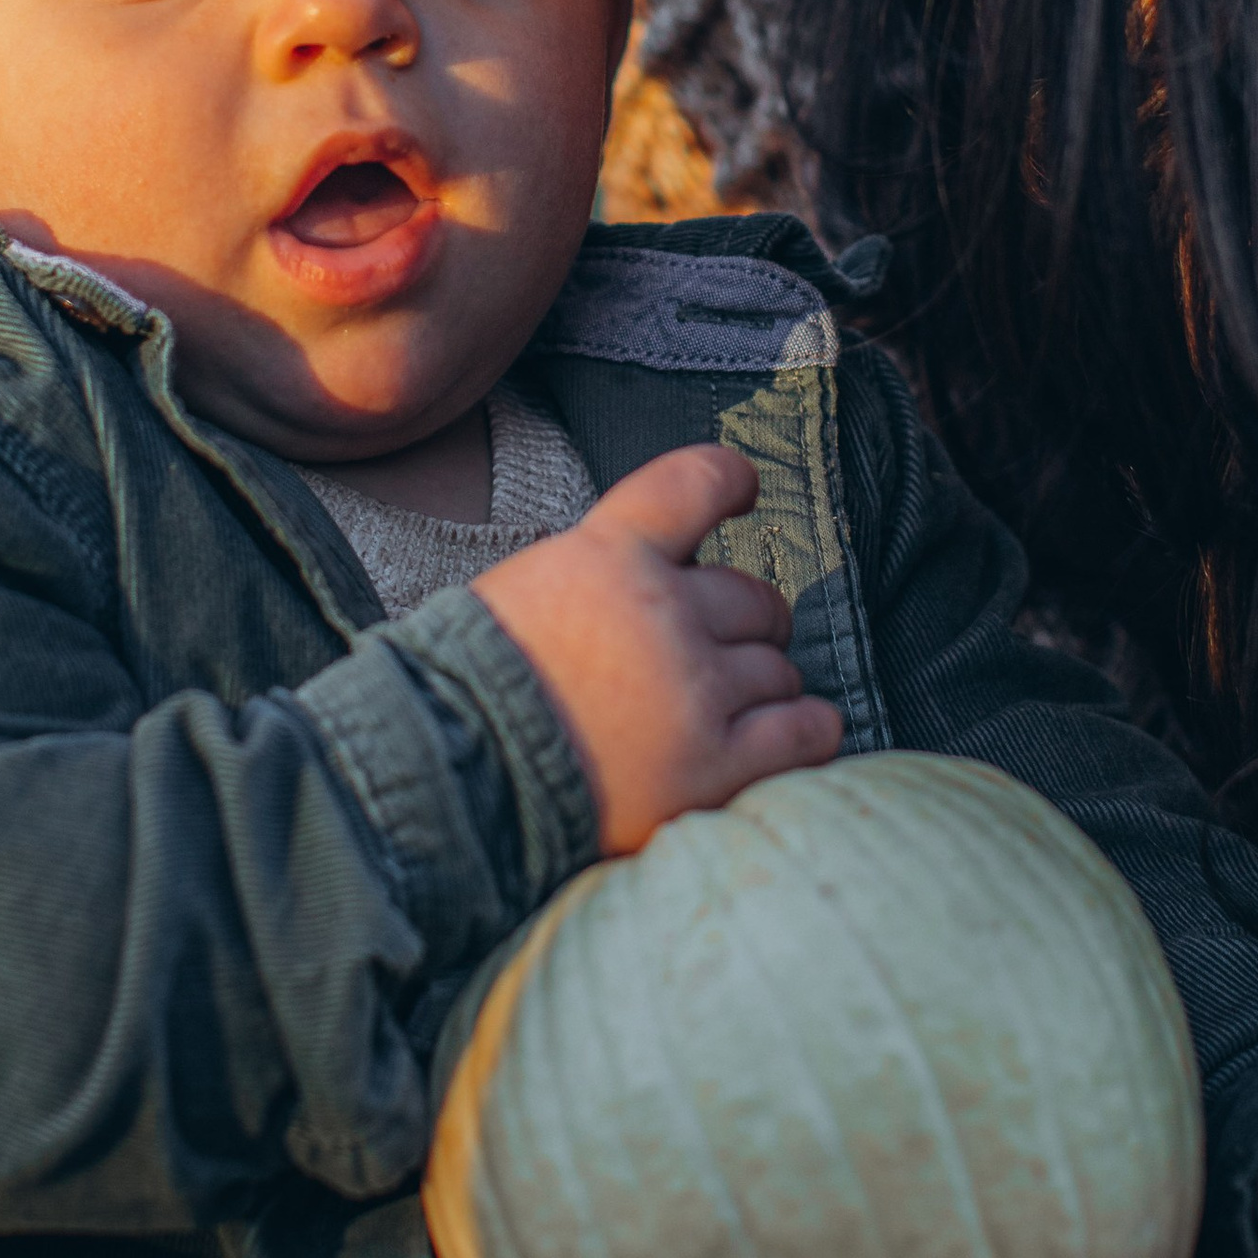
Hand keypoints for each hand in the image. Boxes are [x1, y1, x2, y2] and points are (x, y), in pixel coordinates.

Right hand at [475, 443, 841, 853]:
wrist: (451, 775)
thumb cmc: (472, 684)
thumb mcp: (528, 587)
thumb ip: (601, 573)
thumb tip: (662, 579)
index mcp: (611, 553)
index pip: (696, 483)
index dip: (731, 481)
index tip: (744, 492)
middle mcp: (665, 612)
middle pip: (754, 598)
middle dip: (743, 623)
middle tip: (712, 650)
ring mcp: (694, 690)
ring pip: (778, 667)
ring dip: (760, 683)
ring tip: (722, 708)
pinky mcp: (714, 766)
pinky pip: (803, 731)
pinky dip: (806, 728)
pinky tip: (791, 732)